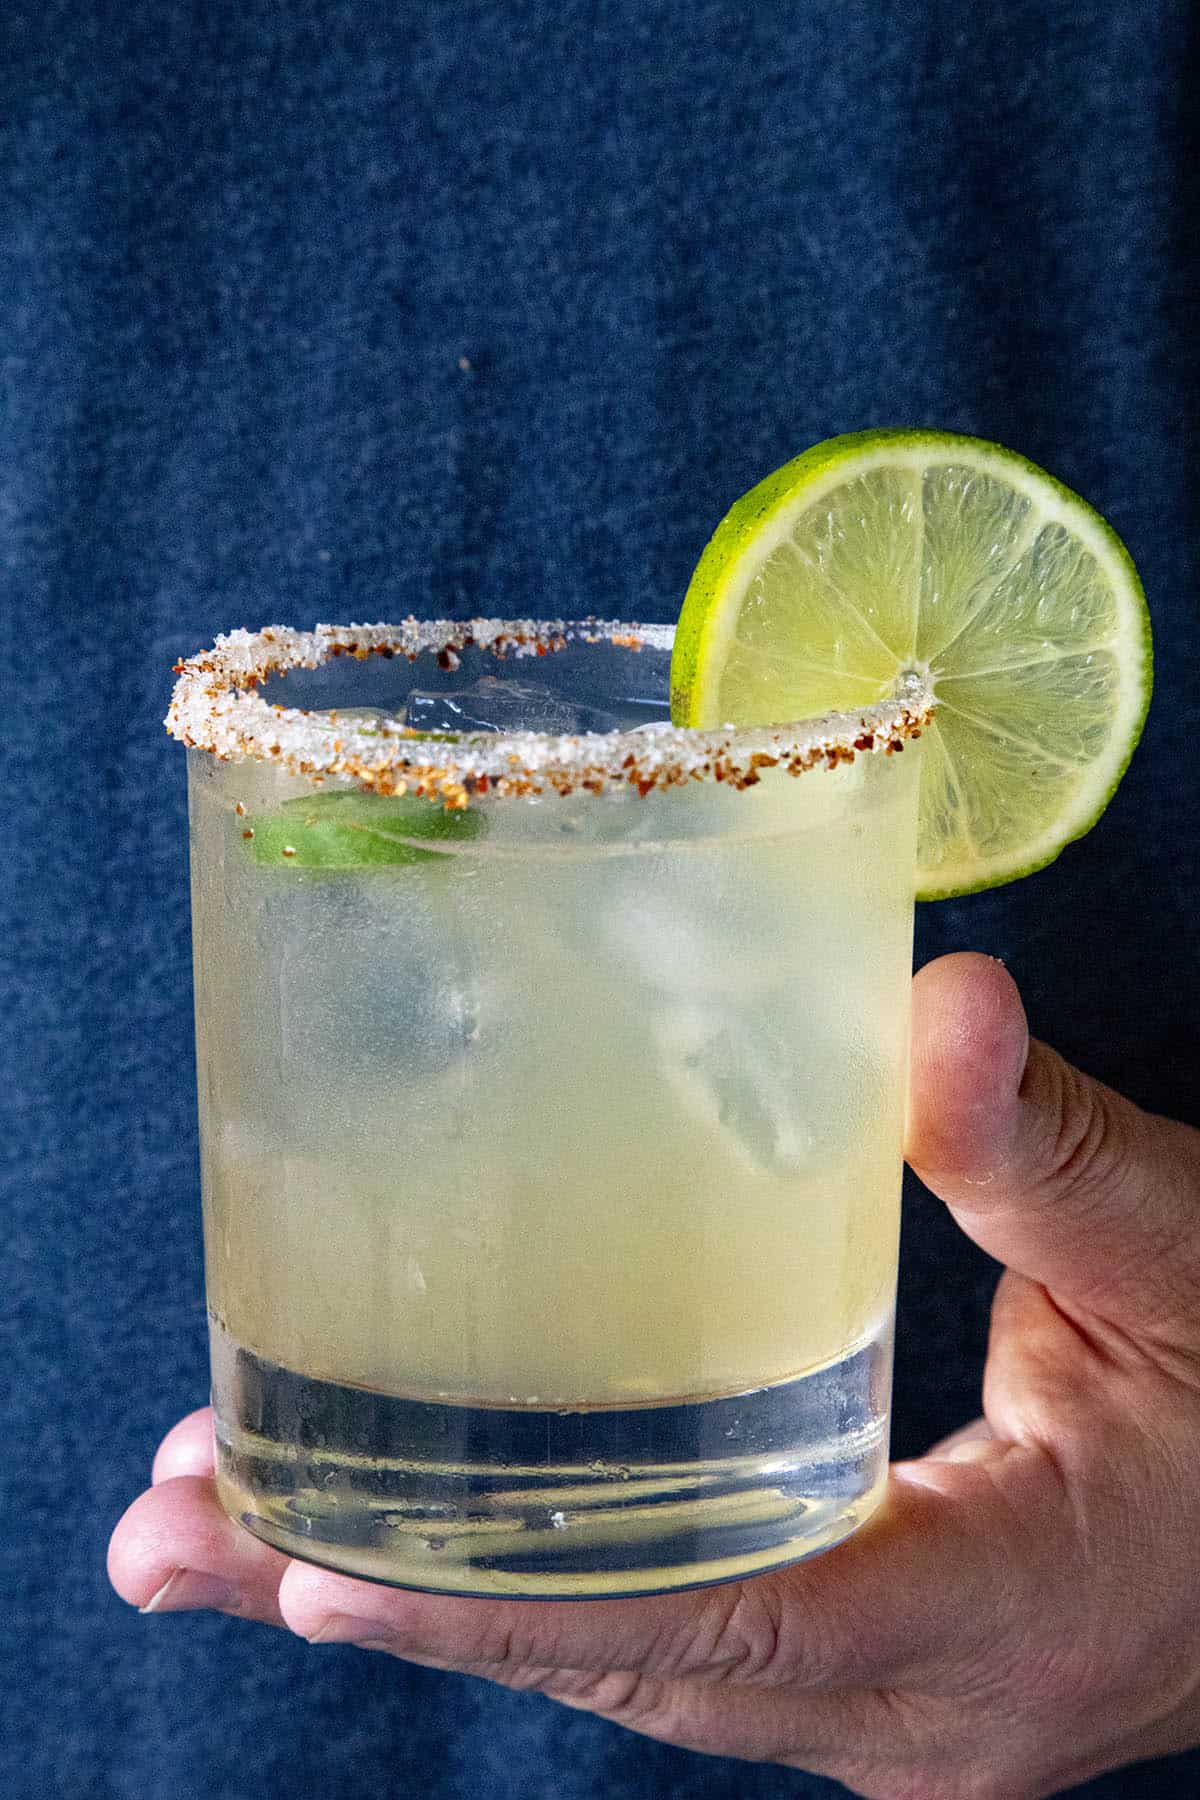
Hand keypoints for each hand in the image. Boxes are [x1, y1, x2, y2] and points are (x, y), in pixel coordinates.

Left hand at [108, 953, 1199, 1799]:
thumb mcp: (1176, 1255)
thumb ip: (1042, 1144)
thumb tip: (942, 1006)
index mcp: (992, 1616)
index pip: (717, 1621)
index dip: (510, 1601)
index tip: (312, 1571)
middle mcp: (912, 1710)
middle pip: (617, 1665)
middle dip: (393, 1603)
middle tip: (172, 1537)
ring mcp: (886, 1712)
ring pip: (626, 1670)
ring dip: (437, 1602)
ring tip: (229, 1534)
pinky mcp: (870, 1672)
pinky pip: (670, 1646)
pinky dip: (534, 1593)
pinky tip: (424, 1530)